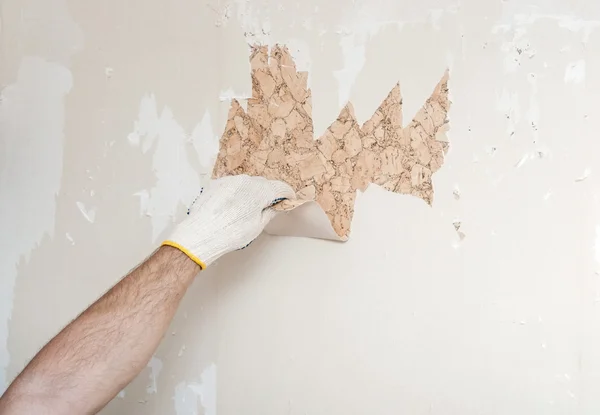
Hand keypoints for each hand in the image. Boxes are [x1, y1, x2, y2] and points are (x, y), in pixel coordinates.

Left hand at [162, 175, 294, 268]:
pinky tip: (233, 205)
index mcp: (259, 191)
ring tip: (248, 206)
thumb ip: (269, 212)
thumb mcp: (257, 226)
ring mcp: (229, 180)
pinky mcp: (216, 183)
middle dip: (268, 192)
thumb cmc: (231, 233)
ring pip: (247, 183)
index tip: (289, 199)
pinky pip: (233, 184)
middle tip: (269, 205)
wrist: (201, 234)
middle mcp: (245, 180)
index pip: (280, 187)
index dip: (287, 194)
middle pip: (263, 183)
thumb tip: (274, 206)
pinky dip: (237, 192)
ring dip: (251, 191)